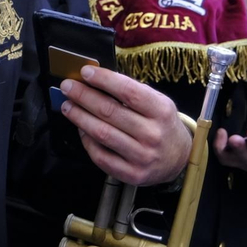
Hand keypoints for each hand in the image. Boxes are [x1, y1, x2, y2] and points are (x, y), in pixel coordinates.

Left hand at [61, 66, 192, 185]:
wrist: (179, 160)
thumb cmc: (162, 125)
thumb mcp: (158, 104)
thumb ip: (132, 92)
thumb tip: (96, 80)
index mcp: (162, 112)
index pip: (129, 91)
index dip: (104, 80)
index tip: (85, 71)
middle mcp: (153, 134)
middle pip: (110, 111)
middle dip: (84, 96)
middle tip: (67, 87)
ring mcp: (142, 156)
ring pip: (102, 133)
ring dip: (79, 117)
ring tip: (68, 106)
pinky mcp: (132, 174)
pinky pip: (101, 156)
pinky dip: (86, 141)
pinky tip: (80, 129)